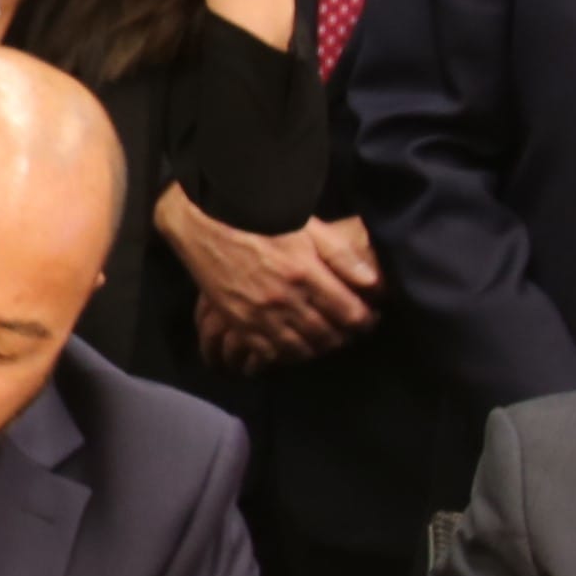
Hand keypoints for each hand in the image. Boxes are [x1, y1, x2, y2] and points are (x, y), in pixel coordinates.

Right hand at [157, 187, 380, 371]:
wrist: (203, 225)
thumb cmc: (258, 220)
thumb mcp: (307, 227)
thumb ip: (340, 255)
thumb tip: (372, 282)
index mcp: (305, 273)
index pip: (349, 312)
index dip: (366, 320)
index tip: (370, 317)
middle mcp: (284, 299)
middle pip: (327, 335)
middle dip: (346, 337)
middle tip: (352, 332)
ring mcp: (259, 315)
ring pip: (300, 349)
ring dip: (319, 349)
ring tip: (327, 340)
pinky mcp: (238, 322)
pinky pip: (268, 353)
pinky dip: (286, 356)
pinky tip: (294, 346)